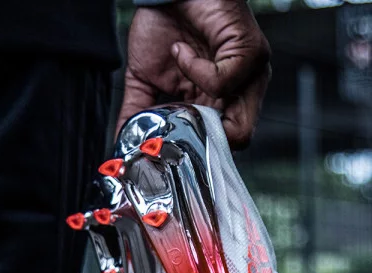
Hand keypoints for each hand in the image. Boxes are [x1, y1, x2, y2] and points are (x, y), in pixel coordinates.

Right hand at [118, 0, 271, 148]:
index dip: (197, 147)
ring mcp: (250, 74)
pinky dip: (195, 70)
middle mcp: (240, 91)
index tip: (167, 138)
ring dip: (196, 106)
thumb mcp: (145, 79)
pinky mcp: (250, 53)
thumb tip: (121, 142)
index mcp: (219, 100)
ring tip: (176, 75)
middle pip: (237, 139)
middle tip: (173, 120)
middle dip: (201, 137)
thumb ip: (138, 112)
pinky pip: (224, 82)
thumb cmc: (163, 26)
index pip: (222, 142)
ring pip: (238, 122)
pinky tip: (181, 52)